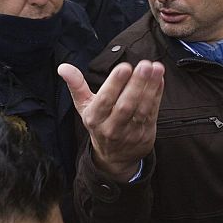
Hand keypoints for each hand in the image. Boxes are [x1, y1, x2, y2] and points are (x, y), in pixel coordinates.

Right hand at [58, 60, 164, 181]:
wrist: (115, 158)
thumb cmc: (99, 124)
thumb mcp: (84, 107)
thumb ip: (76, 86)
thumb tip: (63, 67)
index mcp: (94, 118)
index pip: (104, 100)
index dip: (115, 84)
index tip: (125, 67)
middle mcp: (111, 127)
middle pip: (125, 105)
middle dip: (136, 84)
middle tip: (144, 65)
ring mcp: (130, 132)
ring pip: (141, 109)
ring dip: (150, 87)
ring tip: (156, 68)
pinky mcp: (145, 134)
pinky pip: (152, 112)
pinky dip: (157, 95)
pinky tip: (159, 79)